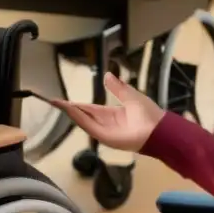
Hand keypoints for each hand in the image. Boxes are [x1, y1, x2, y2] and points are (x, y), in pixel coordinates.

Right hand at [50, 72, 165, 152]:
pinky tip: (71, 110)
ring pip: (84, 121)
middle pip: (83, 115)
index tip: (63, 100)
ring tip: (58, 104)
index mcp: (112, 114)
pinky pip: (90, 126)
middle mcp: (106, 124)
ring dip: (71, 112)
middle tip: (53, 102)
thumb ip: (118, 87)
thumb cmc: (149, 113)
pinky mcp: (106, 138)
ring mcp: (105, 132)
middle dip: (69, 109)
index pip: (89, 109)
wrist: (160, 129)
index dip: (76, 105)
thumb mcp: (131, 95)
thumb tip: (107, 75)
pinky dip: (79, 118)